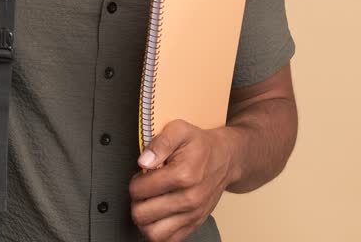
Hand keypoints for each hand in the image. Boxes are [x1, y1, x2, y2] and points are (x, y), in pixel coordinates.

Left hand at [129, 120, 238, 241]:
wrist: (226, 158)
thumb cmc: (200, 145)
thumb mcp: (179, 130)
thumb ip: (159, 143)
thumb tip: (143, 161)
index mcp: (184, 175)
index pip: (140, 190)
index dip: (135, 182)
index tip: (142, 175)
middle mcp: (190, 198)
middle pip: (143, 214)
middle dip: (136, 201)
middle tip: (143, 191)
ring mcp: (193, 214)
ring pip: (154, 233)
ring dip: (145, 220)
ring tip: (148, 205)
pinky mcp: (196, 223)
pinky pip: (169, 240)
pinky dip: (158, 232)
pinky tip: (158, 216)